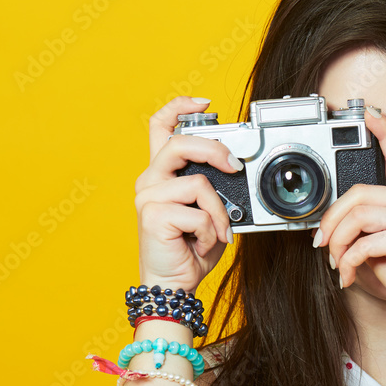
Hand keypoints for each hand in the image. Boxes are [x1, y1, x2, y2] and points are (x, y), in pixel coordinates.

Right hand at [134, 96, 240, 293]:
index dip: (179, 107)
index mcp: (161, 174)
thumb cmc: (192, 248)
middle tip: (235, 166)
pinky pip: (198, 212)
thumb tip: (237, 168)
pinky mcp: (152, 216)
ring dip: (219, 212)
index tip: (204, 102)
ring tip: (217, 232)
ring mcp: (148, 197)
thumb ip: (215, 187)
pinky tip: (202, 244)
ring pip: (198, 182)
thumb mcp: (210, 211)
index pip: (159, 127)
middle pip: (179, 143)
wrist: (175, 283)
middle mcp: (150, 180)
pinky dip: (211, 230)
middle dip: (215, 149)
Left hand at [314, 109, 385, 322]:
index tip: (371, 114)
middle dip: (332, 220)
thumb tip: (336, 237)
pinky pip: (363, 243)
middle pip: (358, 193)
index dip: (384, 133)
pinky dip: (349, 263)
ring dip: (338, 245)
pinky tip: (350, 276)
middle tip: (322, 243)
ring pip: (356, 217)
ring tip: (338, 266)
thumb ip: (366, 236)